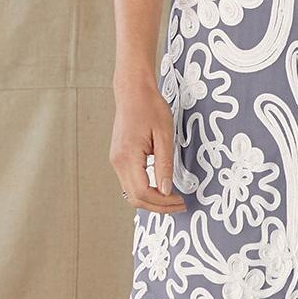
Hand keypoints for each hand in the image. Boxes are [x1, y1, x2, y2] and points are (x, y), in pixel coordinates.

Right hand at [109, 78, 187, 214]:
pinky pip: (130, 183)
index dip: (163, 202)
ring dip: (152, 200)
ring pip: (131, 193)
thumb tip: (166, 190)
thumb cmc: (150, 108)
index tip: (181, 201)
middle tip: (180, 204)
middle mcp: (118, 162)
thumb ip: (164, 165)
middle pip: (135, 198)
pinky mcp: (119, 158)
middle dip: (158, 207)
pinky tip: (161, 187)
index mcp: (128, 157)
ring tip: (172, 198)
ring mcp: (116, 161)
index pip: (144, 193)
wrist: (133, 92)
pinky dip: (145, 190)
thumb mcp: (165, 135)